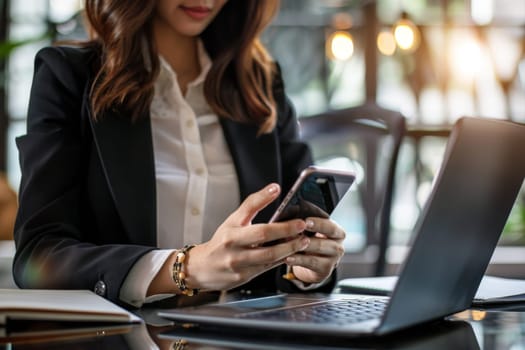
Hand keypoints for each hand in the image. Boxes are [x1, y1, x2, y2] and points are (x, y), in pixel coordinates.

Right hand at [184, 183, 310, 290]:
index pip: (249, 209)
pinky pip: (267, 268)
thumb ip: (254, 204)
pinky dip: (282, 260)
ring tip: (303, 241)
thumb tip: (275, 188)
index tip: (279, 192)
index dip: (263, 198)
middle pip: (262, 235)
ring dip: (289, 248)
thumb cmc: (222, 242)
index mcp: (231, 228)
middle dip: (286, 230)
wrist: (202, 268)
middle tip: (302, 225)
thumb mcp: (233, 220)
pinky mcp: (244, 276)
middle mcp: (233, 244)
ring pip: (268, 255)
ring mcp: (238, 262)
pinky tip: (293, 254)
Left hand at [284, 217, 345, 283]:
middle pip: (325, 241)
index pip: (331, 227)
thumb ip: (305, 226)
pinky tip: (287, 258)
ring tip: (288, 244)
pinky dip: (298, 260)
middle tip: (297, 230)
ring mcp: (333, 260)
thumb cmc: (312, 241)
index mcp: (338, 233)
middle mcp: (339, 246)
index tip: (305, 221)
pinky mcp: (325, 270)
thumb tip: (291, 222)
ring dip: (302, 246)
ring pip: (317, 250)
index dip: (318, 223)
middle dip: (311, 234)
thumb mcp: (312, 232)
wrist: (313, 263)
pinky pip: (310, 263)